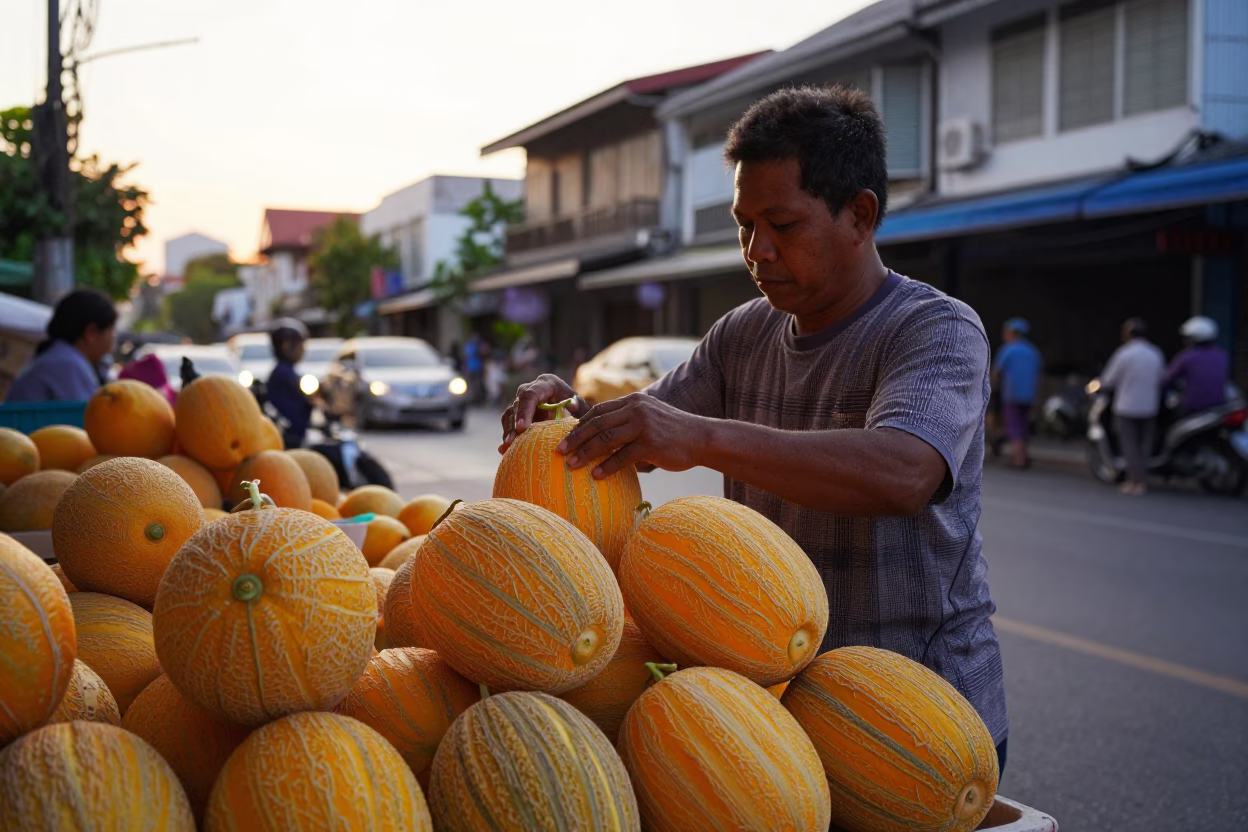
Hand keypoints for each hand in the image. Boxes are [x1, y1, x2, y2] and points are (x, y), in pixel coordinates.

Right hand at [499, 374, 585, 452]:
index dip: (524, 410)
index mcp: (547, 383)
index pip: (531, 394)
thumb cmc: (579, 408)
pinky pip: (509, 422)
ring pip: (510, 412)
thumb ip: (579, 406)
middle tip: (511, 441)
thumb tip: (571, 405)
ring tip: (507, 447)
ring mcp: (523, 400)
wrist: (573, 409)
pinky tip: (505, 449)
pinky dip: (508, 434)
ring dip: (508, 430)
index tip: (522, 428)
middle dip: (513, 423)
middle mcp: (532, 388)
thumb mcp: (582, 407)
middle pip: (518, 403)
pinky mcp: (518, 412)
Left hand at [556, 393, 704, 478]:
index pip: (598, 411)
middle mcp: (636, 409)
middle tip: (559, 451)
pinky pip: (623, 457)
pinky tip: (596, 476)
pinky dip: (607, 467)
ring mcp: (644, 426)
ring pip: (606, 439)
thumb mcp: (649, 417)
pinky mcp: (652, 444)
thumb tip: (600, 437)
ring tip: (571, 465)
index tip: (564, 438)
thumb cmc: (673, 432)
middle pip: (597, 423)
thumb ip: (627, 422)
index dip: (579, 425)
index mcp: (633, 401)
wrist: (702, 438)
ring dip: (586, 453)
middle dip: (575, 438)